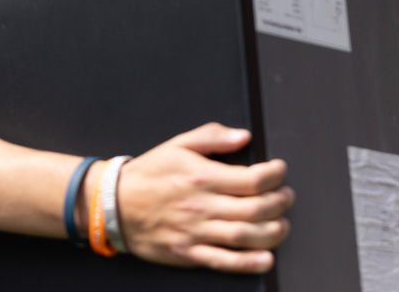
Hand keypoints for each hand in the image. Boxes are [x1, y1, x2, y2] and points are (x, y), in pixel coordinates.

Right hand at [115, 123, 293, 273]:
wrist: (112, 204)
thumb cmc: (147, 175)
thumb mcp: (177, 145)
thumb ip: (212, 137)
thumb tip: (243, 136)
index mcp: (201, 176)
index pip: (253, 179)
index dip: (275, 175)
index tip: (279, 171)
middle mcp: (201, 205)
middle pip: (256, 209)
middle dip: (280, 203)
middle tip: (286, 197)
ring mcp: (195, 232)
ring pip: (245, 236)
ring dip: (273, 232)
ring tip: (282, 225)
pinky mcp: (187, 253)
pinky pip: (223, 261)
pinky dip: (249, 263)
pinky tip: (265, 258)